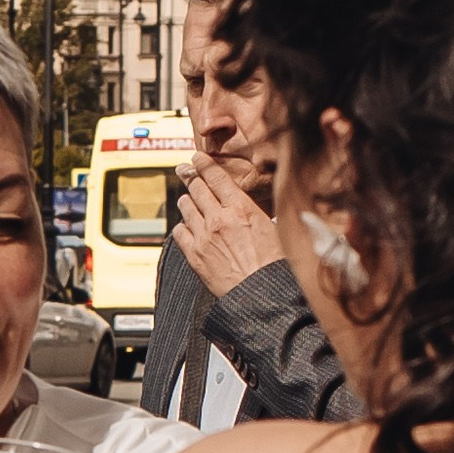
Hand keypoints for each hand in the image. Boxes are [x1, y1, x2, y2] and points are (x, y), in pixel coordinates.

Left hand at [176, 159, 282, 298]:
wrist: (259, 294)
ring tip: (187, 198)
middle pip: (197, 188)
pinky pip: (179, 231)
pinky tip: (187, 226)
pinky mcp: (193, 254)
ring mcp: (203, 236)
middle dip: (191, 177)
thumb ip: (256, 213)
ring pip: (186, 206)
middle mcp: (218, 218)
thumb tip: (252, 205)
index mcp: (241, 208)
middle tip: (186, 171)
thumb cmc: (272, 265)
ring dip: (186, 199)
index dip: (204, 164)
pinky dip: (182, 226)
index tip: (197, 158)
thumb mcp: (273, 229)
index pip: (216, 177)